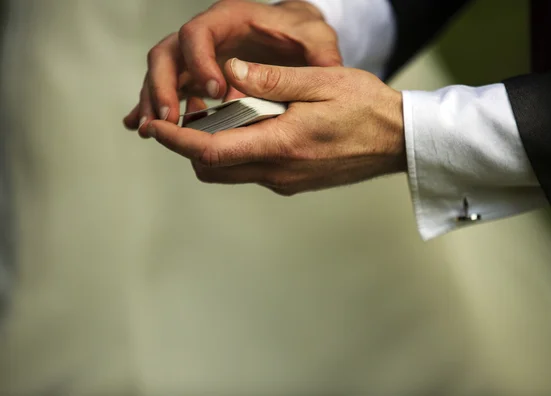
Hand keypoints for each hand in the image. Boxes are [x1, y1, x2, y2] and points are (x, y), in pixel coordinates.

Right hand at [123, 0, 341, 136]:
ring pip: (162, 73)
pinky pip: (168, 88)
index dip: (199, 61)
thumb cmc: (301, 34)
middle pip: (167, 53)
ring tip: (151, 131)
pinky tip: (141, 126)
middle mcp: (206, 36)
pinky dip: (154, 105)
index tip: (214, 92)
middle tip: (170, 119)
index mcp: (230, 19)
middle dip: (163, 86)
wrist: (292, 36)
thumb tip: (321, 73)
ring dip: (153, 101)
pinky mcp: (194, 74)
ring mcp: (196, 56)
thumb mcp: (315, 39)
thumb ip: (320, 55)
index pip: (198, 33)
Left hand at [146, 59, 405, 195]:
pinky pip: (252, 171)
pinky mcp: (293, 182)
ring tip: (220, 115)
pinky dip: (238, 152)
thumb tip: (231, 70)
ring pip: (230, 172)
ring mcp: (286, 181)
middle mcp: (278, 172)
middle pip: (212, 169)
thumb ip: (272, 79)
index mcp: (281, 144)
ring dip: (214, 149)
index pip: (211, 150)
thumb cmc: (366, 109)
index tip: (154, 127)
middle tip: (187, 114)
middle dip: (189, 146)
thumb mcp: (321, 83)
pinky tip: (253, 125)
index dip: (177, 140)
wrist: (398, 141)